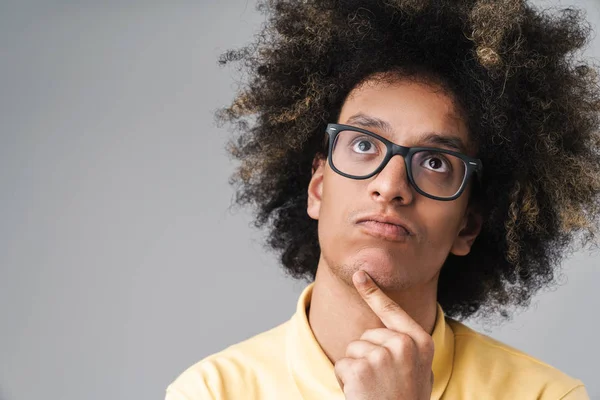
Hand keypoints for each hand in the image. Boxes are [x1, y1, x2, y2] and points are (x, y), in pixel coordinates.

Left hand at [334, 270, 434, 399]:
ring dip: (356, 369)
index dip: (373, 292)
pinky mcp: (361, 368)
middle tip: (381, 383)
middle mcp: (404, 345)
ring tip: (373, 389)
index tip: (359, 274)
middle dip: (365, 356)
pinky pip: (342, 365)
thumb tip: (386, 331)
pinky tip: (361, 394)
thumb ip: (406, 347)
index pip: (393, 311)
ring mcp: (382, 356)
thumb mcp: (418, 371)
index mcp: (420, 342)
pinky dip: (346, 381)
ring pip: (352, 349)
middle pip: (367, 335)